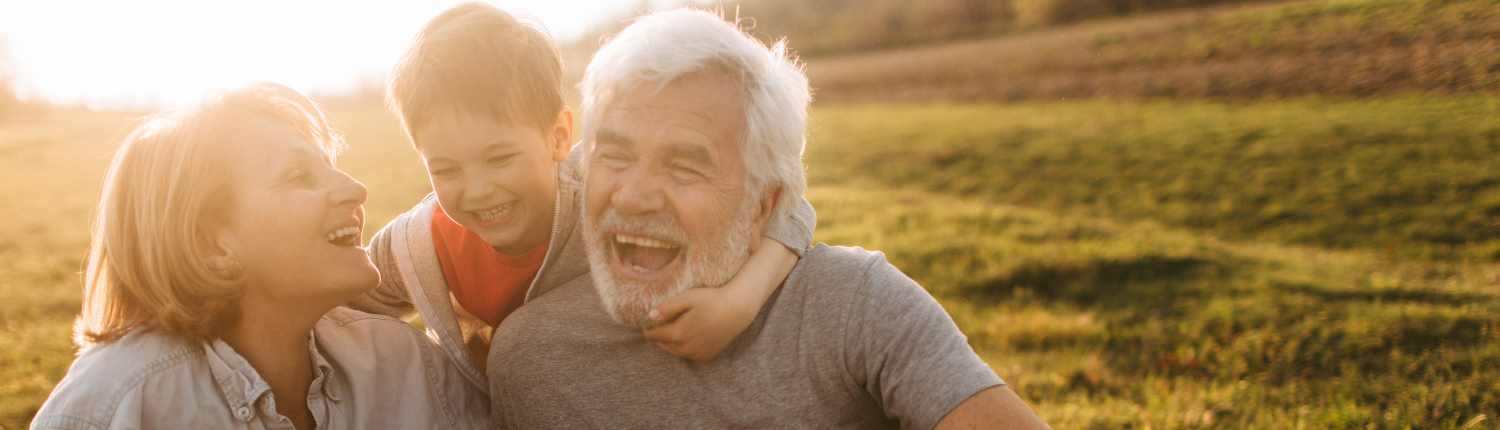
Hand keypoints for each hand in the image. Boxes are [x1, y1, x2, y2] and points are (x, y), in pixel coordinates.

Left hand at [642, 237, 798, 361]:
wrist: (737, 310)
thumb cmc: (711, 300)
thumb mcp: (688, 297)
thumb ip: (667, 307)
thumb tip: (649, 316)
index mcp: (678, 334)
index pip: (651, 335)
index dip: (648, 326)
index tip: (650, 318)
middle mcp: (685, 349)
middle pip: (661, 344)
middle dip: (659, 334)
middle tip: (664, 321)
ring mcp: (696, 355)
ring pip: (673, 351)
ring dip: (671, 341)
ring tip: (676, 327)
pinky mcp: (704, 357)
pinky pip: (686, 354)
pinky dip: (684, 347)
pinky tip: (689, 334)